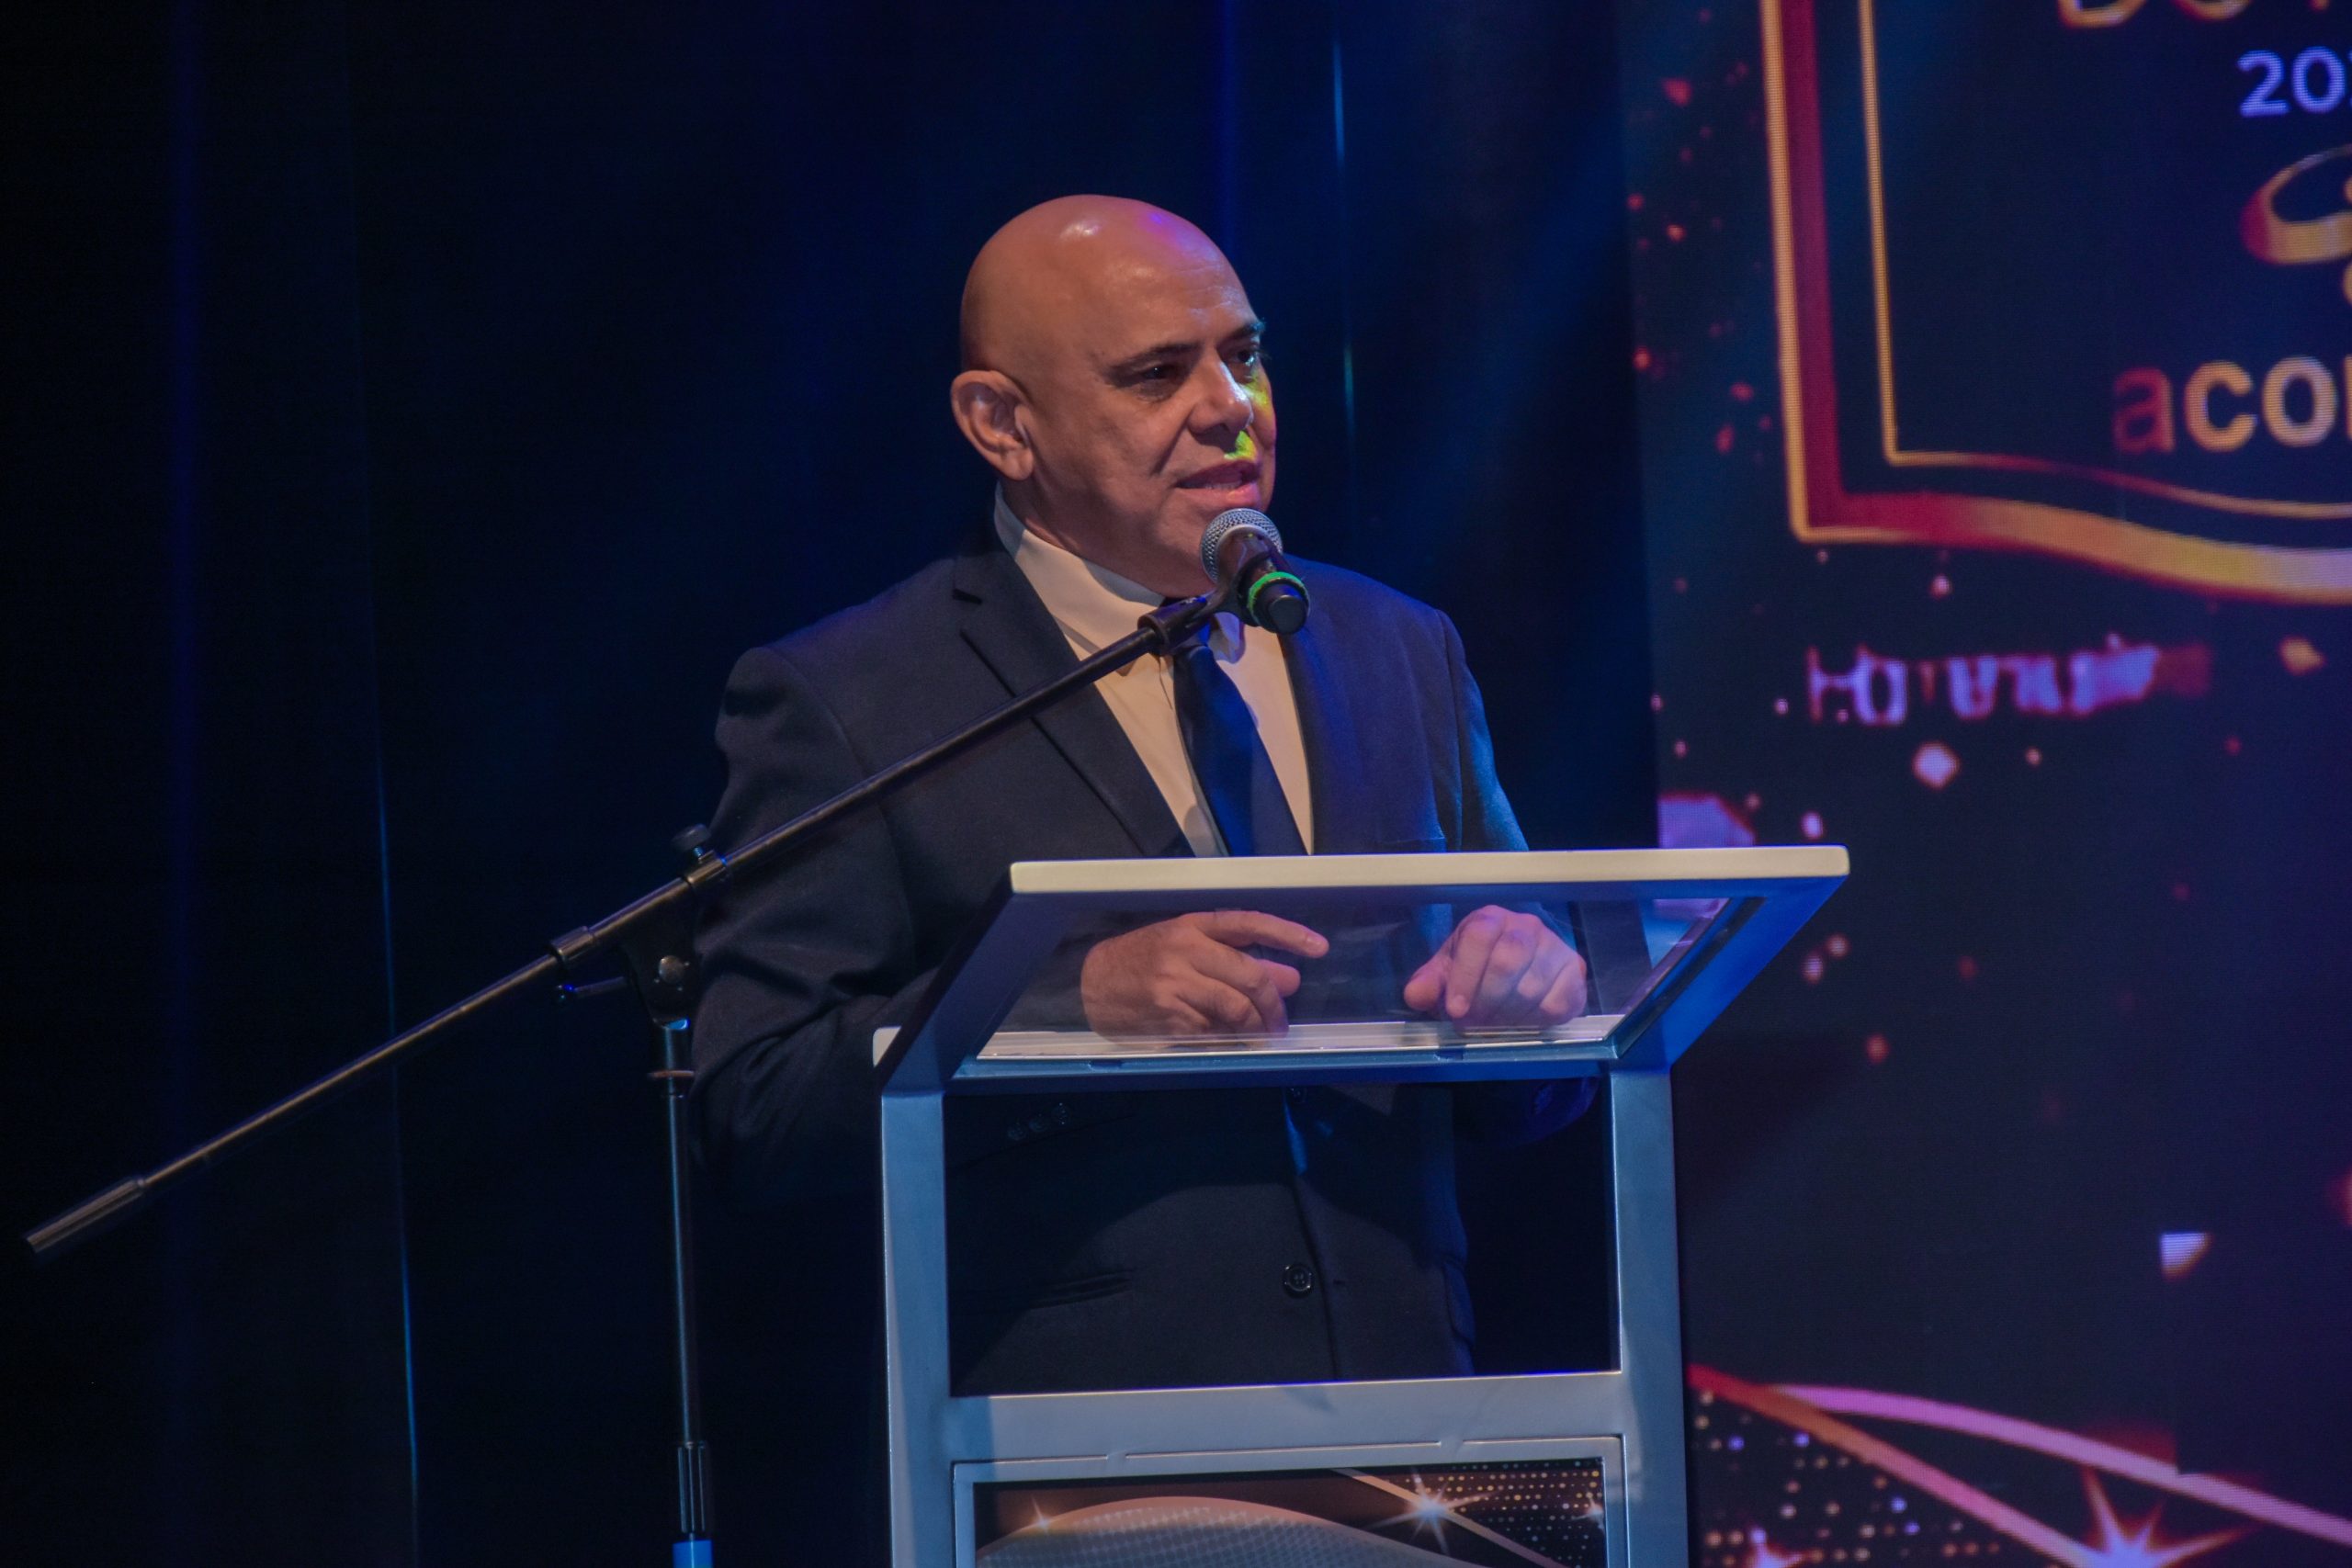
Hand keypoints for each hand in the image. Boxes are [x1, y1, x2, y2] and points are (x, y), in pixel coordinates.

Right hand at [1080, 910, 1330, 1038]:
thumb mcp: (1186, 945)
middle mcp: (1186, 951)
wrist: (1090, 983)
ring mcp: (1176, 986)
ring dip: (1257, 1027)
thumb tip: (1289, 977)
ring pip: (1235, 1009)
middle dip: (1274, 1002)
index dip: (1287, 934)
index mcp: (1193, 925)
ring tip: (1264, 1035)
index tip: (1318, 948)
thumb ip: (1235, 956)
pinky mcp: (1169, 1018)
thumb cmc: (1142, 959)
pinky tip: (1234, 1042)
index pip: (1250, 923)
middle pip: (1249, 975)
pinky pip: (1213, 1032)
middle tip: (1281, 1021)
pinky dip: (1230, 1040)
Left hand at [1403, 905, 1587, 1027]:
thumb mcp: (1447, 974)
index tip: (1455, 1010)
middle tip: (1474, 1024)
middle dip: (1486, 1000)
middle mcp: (1525, 926)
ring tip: (1495, 1026)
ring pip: (1532, 985)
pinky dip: (1536, 1020)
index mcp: (1489, 919)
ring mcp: (1554, 946)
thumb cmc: (1476, 970)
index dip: (1464, 976)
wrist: (1518, 974)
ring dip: (1508, 1016)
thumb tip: (1416, 995)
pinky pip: (1558, 1001)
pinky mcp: (1575, 970)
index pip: (1478, 937)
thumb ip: (1428, 983)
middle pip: (1508, 960)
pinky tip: (1523, 1023)